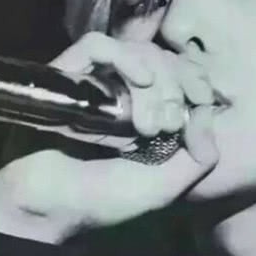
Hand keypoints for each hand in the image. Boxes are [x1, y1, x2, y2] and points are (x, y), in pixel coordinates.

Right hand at [0, 32, 218, 242]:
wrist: (50, 210)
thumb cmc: (104, 200)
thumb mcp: (167, 186)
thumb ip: (200, 156)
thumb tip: (206, 112)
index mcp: (148, 112)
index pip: (180, 71)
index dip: (196, 78)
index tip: (203, 99)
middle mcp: (122, 92)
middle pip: (162, 58)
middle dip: (176, 87)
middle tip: (167, 126)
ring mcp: (93, 82)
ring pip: (135, 51)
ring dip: (154, 84)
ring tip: (147, 127)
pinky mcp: (65, 77)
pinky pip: (96, 45)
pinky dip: (123, 56)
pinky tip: (139, 80)